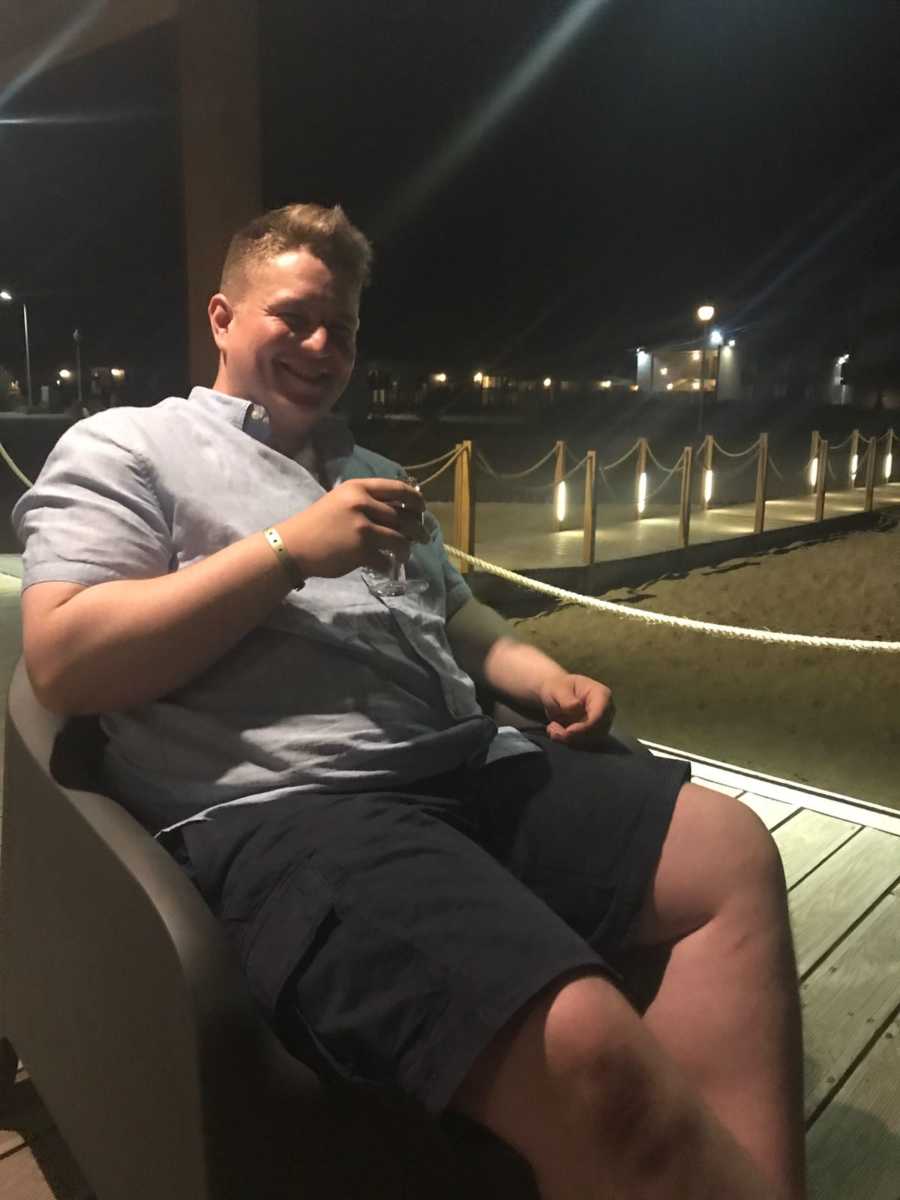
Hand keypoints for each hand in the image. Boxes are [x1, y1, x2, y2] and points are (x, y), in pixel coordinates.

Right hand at [280, 478, 427, 578]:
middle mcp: (362, 504)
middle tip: (423, 536)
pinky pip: (385, 559)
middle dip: (418, 529)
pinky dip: (387, 564)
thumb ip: (367, 502)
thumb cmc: (317, 524)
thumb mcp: (341, 502)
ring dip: (406, 549)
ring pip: (400, 539)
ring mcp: (362, 527)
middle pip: (404, 516)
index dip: (415, 499)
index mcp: (358, 488)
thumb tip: (400, 511)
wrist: (293, 546)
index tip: (422, 509)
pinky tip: (384, 565)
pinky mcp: (361, 550)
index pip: (398, 488)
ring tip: (404, 553)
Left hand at [538, 673, 615, 748]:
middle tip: (552, 730)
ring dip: (568, 740)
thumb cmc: (558, 688)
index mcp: (602, 695)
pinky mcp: (594, 735)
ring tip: (552, 729)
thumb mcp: (557, 689)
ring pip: (590, 741)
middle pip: (596, 732)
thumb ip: (566, 698)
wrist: (555, 695)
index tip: (568, 731)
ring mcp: (602, 724)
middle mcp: (606, 711)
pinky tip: (556, 733)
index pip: (599, 715)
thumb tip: (576, 707)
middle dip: (574, 735)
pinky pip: (584, 745)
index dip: (585, 726)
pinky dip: (568, 743)